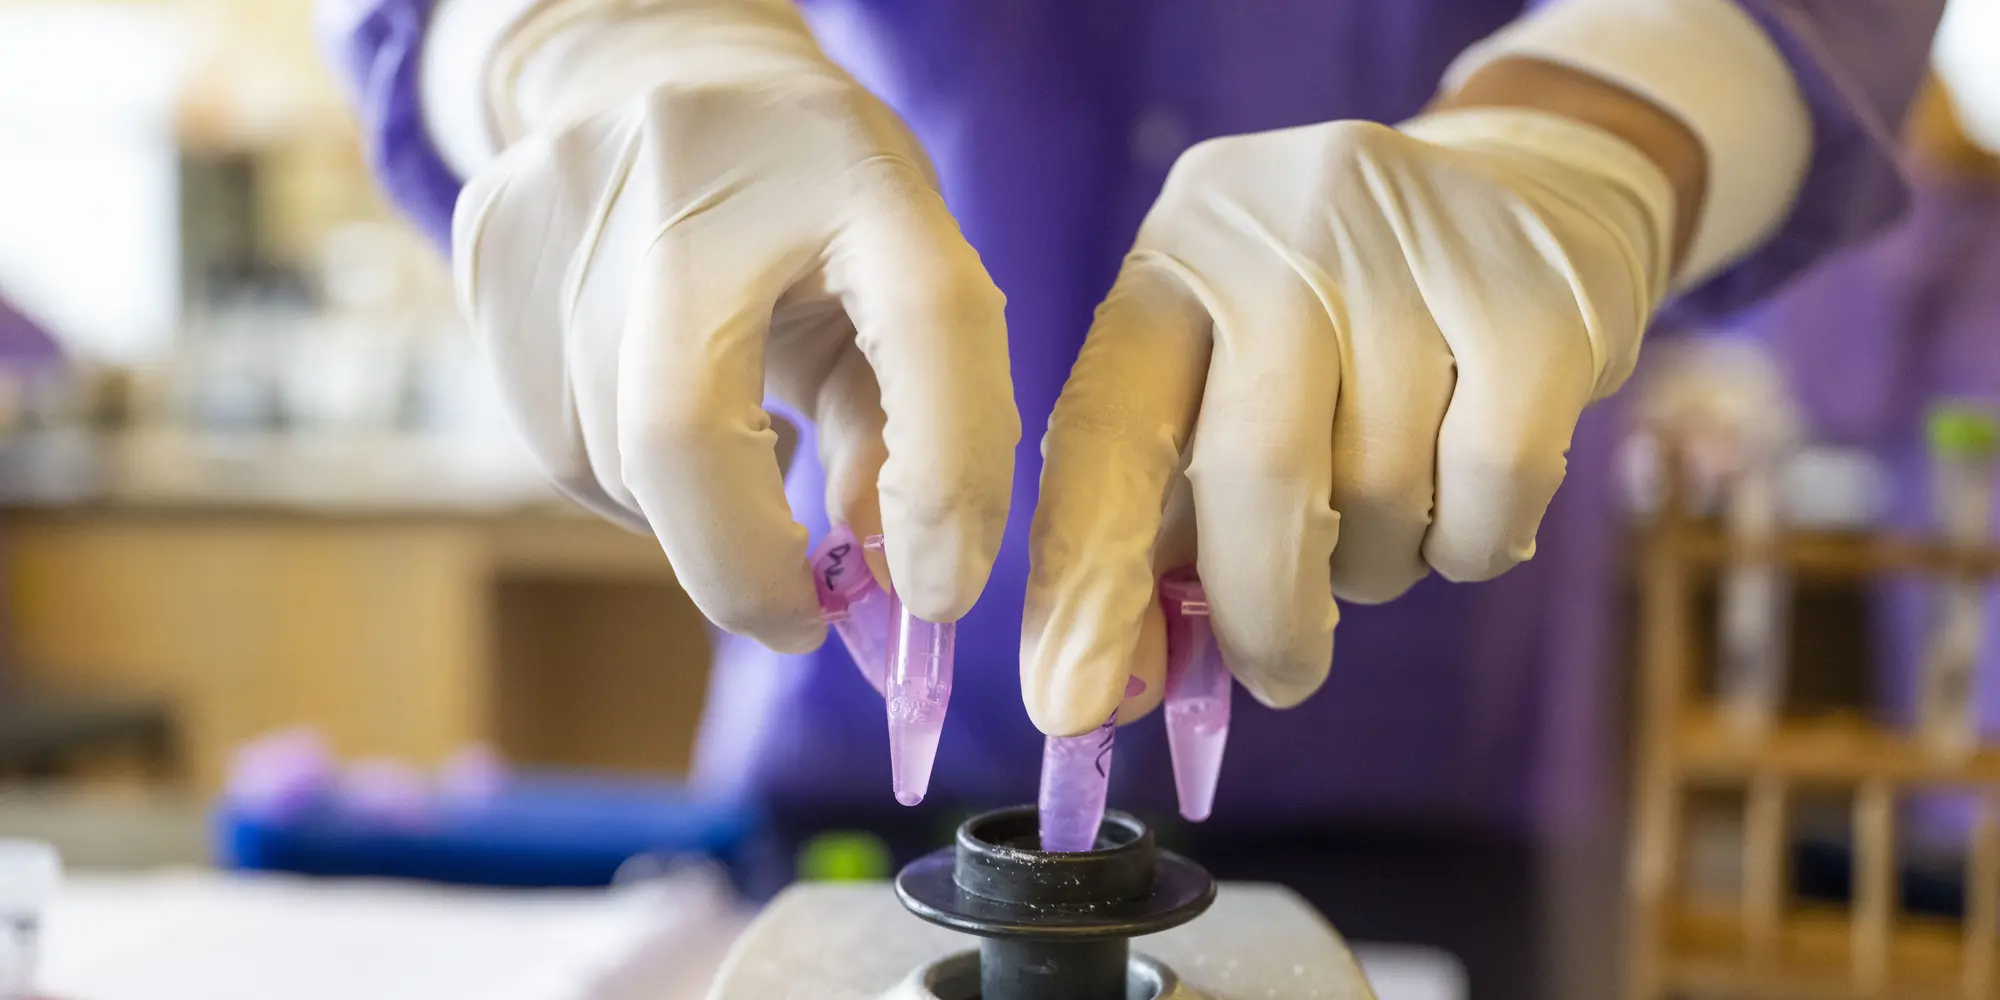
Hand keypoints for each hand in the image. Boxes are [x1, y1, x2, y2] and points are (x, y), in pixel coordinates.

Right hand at [455, 0, 1017, 650]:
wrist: (667, 70)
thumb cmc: (817, 205)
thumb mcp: (902, 284)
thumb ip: (920, 428)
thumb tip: (898, 588)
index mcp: (851, 166)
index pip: (923, 314)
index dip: (942, 470)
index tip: (935, 595)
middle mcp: (695, 165)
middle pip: (685, 429)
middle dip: (744, 564)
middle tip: (799, 616)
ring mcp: (568, 200)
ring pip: (610, 459)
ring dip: (689, 509)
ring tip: (734, 430)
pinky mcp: (487, 240)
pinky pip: (553, 439)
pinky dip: (621, 472)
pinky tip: (655, 395)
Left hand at [1024, 105, 1679, 734]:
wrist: (1526, 195)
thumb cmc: (1342, 329)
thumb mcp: (1225, 384)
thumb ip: (1160, 525)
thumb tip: (1109, 689)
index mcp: (1175, 260)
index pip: (1104, 427)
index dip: (1084, 576)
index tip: (1069, 704)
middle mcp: (1279, 233)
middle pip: (1256, 474)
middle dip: (1263, 611)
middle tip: (1282, 674)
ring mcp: (1414, 250)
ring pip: (1381, 496)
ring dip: (1377, 563)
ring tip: (1388, 511)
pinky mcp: (1538, 297)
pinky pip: (1494, 493)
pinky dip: (1472, 542)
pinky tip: (1466, 497)